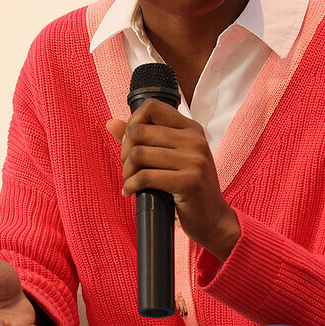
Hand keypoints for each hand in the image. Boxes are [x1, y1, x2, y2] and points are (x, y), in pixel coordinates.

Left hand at [106, 99, 239, 260]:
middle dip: (124, 152)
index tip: (130, 143)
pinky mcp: (190, 181)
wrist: (213, 218)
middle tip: (128, 169)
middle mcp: (195, 140)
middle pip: (139, 131)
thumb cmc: (188, 186)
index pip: (152, 106)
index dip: (132, 122)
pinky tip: (130, 192)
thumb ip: (141, 139)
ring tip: (129, 182)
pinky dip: (131, 185)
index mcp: (191, 129)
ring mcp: (195, 160)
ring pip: (138, 154)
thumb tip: (111, 123)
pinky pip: (145, 177)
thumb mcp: (169, 157)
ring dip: (126, 172)